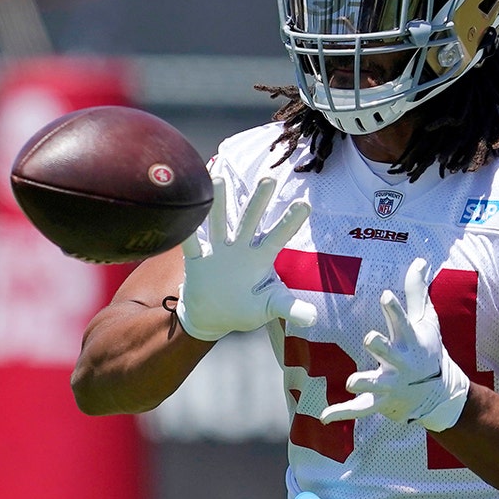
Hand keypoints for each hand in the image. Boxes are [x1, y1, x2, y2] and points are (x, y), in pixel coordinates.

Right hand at [175, 177, 316, 340]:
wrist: (211, 317)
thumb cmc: (245, 308)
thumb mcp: (269, 308)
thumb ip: (289, 308)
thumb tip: (313, 319)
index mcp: (261, 258)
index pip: (278, 237)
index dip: (290, 222)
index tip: (305, 204)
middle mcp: (240, 248)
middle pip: (250, 220)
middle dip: (258, 201)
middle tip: (268, 179)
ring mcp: (217, 251)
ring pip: (219, 223)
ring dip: (219, 203)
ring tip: (220, 179)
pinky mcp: (196, 260)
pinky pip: (190, 244)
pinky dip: (186, 231)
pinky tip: (185, 210)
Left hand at [320, 258, 469, 431]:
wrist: (439, 394)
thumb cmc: (428, 350)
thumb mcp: (426, 321)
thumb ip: (417, 292)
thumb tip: (419, 259)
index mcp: (410, 340)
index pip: (402, 322)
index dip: (394, 309)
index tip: (385, 294)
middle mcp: (401, 363)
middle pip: (390, 353)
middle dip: (381, 346)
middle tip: (369, 337)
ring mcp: (391, 384)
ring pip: (377, 384)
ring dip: (365, 382)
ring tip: (351, 381)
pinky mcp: (381, 402)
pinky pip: (361, 409)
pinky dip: (343, 413)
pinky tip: (324, 416)